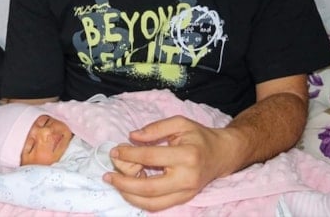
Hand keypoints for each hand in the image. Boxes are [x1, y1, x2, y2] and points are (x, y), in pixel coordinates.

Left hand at [102, 116, 242, 211]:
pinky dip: (140, 200)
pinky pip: (159, 206)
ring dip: (129, 196)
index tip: (115, 151)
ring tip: (115, 184)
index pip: (151, 157)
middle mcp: (187, 178)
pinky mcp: (184, 200)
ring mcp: (186, 192)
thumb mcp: (180, 123)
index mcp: (187, 155)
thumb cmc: (199, 137)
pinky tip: (129, 190)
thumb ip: (155, 128)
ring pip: (152, 203)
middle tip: (108, 175)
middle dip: (124, 183)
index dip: (130, 154)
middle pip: (149, 188)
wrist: (221, 154)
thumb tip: (132, 137)